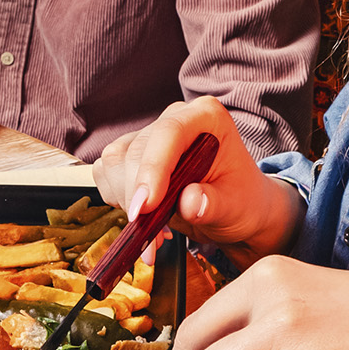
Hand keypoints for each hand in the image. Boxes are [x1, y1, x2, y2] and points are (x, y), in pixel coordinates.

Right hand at [95, 97, 300, 265]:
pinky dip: (119, 202)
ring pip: (116, 161)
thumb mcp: (236, 206)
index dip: (153, 168)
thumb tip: (189, 202)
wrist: (233, 210)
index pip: (169, 133)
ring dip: (126, 201)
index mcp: (206, 117)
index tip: (146, 206)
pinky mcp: (131, 156)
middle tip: (147, 232)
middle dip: (136, 194)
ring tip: (152, 230)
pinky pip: (107, 174)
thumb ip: (213, 204)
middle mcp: (174, 119)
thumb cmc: (241, 201)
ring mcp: (150, 136)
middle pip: (137, 150)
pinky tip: (144, 221)